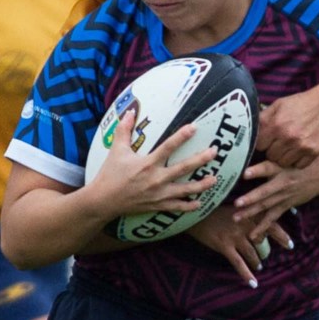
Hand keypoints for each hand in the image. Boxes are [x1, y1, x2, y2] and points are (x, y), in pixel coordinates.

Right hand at [88, 111, 217, 219]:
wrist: (103, 201)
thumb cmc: (109, 174)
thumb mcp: (116, 150)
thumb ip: (124, 130)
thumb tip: (130, 112)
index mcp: (147, 163)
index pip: (168, 147)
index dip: (182, 136)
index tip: (194, 127)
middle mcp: (156, 179)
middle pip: (184, 168)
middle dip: (201, 159)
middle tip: (214, 152)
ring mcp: (159, 194)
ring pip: (186, 190)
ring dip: (202, 185)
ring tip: (215, 179)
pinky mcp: (157, 206)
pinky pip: (177, 207)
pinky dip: (189, 206)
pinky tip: (199, 203)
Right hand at [187, 206, 293, 286]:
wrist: (193, 215)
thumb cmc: (210, 210)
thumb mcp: (230, 208)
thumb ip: (245, 214)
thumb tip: (259, 221)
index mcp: (246, 214)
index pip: (269, 223)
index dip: (281, 234)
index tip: (290, 244)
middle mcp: (243, 224)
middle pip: (263, 239)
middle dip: (271, 248)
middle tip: (278, 253)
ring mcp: (234, 236)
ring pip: (253, 253)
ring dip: (257, 261)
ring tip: (259, 265)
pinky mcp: (224, 245)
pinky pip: (239, 263)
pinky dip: (247, 274)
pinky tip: (253, 283)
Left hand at [232, 160, 318, 239]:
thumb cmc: (300, 162)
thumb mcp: (286, 156)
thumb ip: (269, 159)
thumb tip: (246, 155)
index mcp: (280, 168)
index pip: (267, 168)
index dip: (257, 171)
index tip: (244, 174)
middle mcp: (282, 182)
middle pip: (265, 191)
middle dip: (251, 198)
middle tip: (236, 203)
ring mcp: (285, 195)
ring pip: (266, 205)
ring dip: (251, 212)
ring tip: (237, 218)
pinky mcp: (287, 205)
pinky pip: (273, 217)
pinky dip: (264, 226)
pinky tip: (254, 235)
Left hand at [256, 89, 318, 168]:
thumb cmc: (301, 103)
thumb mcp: (278, 105)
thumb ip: (263, 118)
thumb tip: (251, 130)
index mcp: (275, 125)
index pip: (259, 146)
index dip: (261, 143)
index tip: (265, 141)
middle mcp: (287, 137)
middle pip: (270, 156)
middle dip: (271, 151)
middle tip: (277, 144)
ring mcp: (301, 147)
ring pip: (282, 163)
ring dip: (283, 157)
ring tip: (287, 148)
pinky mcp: (313, 152)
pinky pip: (298, 165)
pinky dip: (296, 161)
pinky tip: (297, 152)